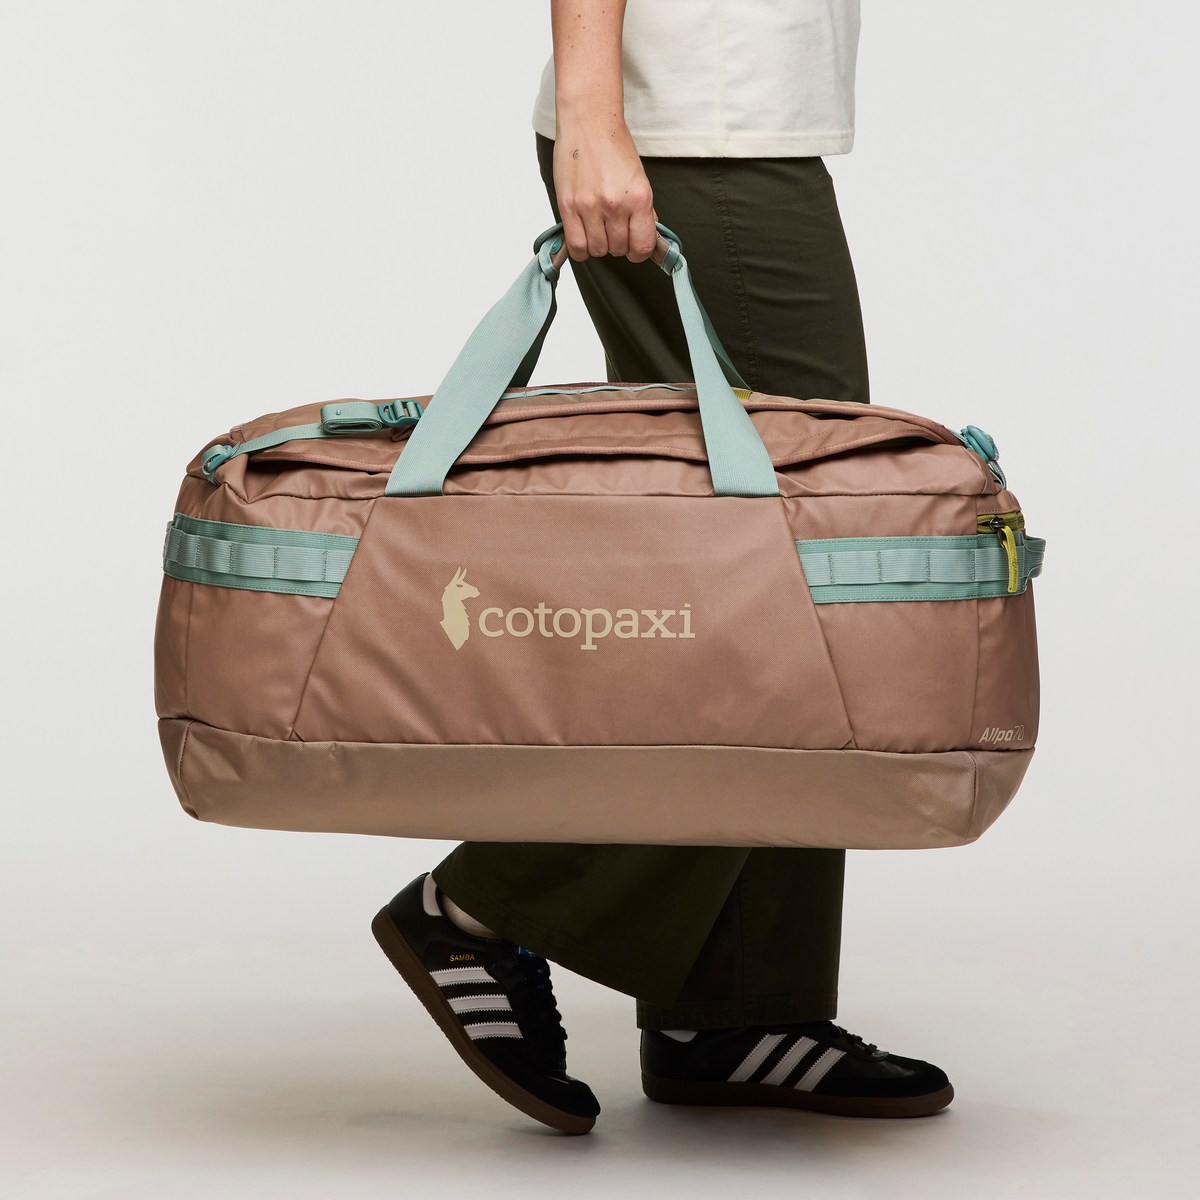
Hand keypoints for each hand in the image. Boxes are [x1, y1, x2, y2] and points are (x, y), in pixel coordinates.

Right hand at [554, 112, 656, 261]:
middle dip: (618, 244)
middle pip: (618, 250)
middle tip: (613, 229)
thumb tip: (645, 236)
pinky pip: (576, 246)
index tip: (634, 247)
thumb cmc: (614, 146)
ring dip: (599, 245)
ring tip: (598, 229)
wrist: (589, 122)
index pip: (642, 246)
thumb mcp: (639, 178)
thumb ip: (642, 210)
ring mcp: (590, 207)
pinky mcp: (568, 206)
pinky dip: (582, 249)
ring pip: (598, 250)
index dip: (638, 252)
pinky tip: (584, 238)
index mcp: (639, 198)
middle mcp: (615, 205)